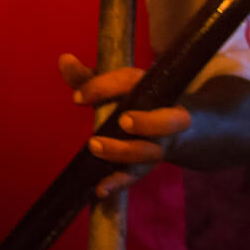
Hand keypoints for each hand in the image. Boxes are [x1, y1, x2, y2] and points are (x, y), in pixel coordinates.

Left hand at [57, 53, 191, 198]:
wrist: (184, 128)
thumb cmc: (139, 100)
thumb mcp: (117, 86)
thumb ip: (88, 77)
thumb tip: (65, 59)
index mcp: (152, 87)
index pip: (132, 82)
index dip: (105, 88)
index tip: (77, 98)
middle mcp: (164, 116)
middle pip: (166, 121)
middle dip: (148, 122)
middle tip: (122, 121)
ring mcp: (160, 145)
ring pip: (150, 153)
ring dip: (125, 152)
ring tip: (95, 147)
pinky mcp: (148, 166)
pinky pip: (136, 176)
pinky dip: (118, 183)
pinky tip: (100, 190)